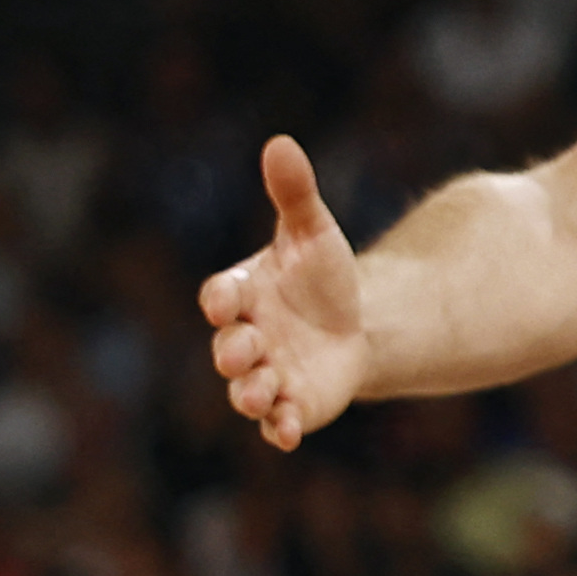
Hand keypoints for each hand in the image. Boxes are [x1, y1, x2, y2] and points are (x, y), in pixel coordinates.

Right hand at [198, 137, 372, 449]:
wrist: (355, 321)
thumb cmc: (322, 273)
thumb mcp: (313, 231)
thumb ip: (295, 193)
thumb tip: (281, 143)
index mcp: (243, 293)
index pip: (222, 296)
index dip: (221, 299)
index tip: (224, 299)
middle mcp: (246, 338)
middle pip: (229, 348)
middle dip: (233, 351)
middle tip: (244, 351)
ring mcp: (266, 375)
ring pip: (247, 390)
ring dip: (250, 395)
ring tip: (260, 396)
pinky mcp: (291, 405)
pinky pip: (277, 421)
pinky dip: (279, 428)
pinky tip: (287, 432)